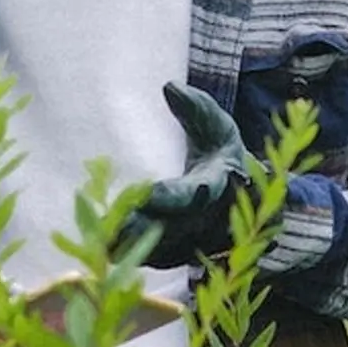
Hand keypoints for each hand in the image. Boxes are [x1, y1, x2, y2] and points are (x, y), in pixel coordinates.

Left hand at [116, 82, 249, 268]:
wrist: (244, 194)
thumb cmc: (223, 151)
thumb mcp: (216, 125)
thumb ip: (196, 108)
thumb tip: (169, 88)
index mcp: (219, 185)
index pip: (192, 195)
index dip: (169, 197)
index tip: (146, 194)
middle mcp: (212, 219)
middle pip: (175, 230)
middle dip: (143, 230)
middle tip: (108, 228)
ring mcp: (201, 241)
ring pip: (167, 250)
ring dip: (136, 249)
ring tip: (102, 243)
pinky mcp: (188, 253)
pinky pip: (162, 259)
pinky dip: (138, 257)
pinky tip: (108, 252)